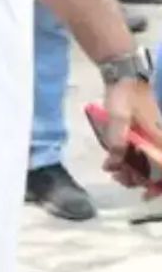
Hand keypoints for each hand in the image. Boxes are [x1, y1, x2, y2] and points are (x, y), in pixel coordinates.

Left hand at [99, 77, 161, 195]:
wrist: (125, 77)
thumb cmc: (126, 96)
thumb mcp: (119, 119)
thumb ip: (118, 143)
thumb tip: (115, 164)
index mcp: (160, 139)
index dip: (158, 185)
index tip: (145, 193)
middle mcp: (160, 141)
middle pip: (156, 170)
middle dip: (139, 179)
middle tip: (118, 178)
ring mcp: (153, 138)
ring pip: (148, 163)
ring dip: (133, 171)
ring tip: (113, 171)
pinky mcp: (145, 134)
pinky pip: (141, 153)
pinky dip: (130, 161)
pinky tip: (114, 163)